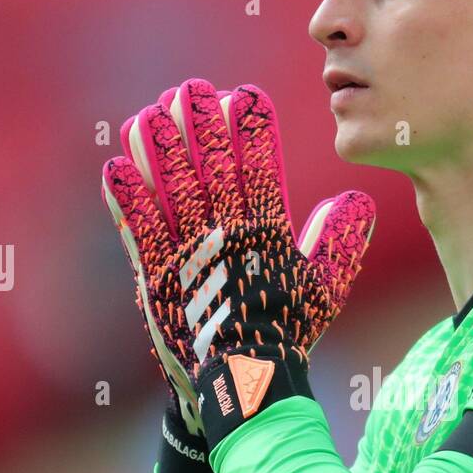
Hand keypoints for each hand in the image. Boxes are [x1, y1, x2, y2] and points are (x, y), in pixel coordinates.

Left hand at [102, 77, 375, 446]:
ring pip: (170, 189)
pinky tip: (113, 168)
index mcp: (267, 236)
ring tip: (149, 114)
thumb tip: (359, 203)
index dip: (252, 129)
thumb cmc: (286, 333)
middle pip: (211, 168)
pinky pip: (138, 230)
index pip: (261, 169)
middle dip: (201, 124)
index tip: (245, 96)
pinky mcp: (158, 277)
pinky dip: (126, 200)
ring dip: (158, 149)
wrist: (245, 383)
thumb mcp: (324, 290)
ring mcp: (189, 256)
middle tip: (191, 89)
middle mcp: (227, 238)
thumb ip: (339, 244)